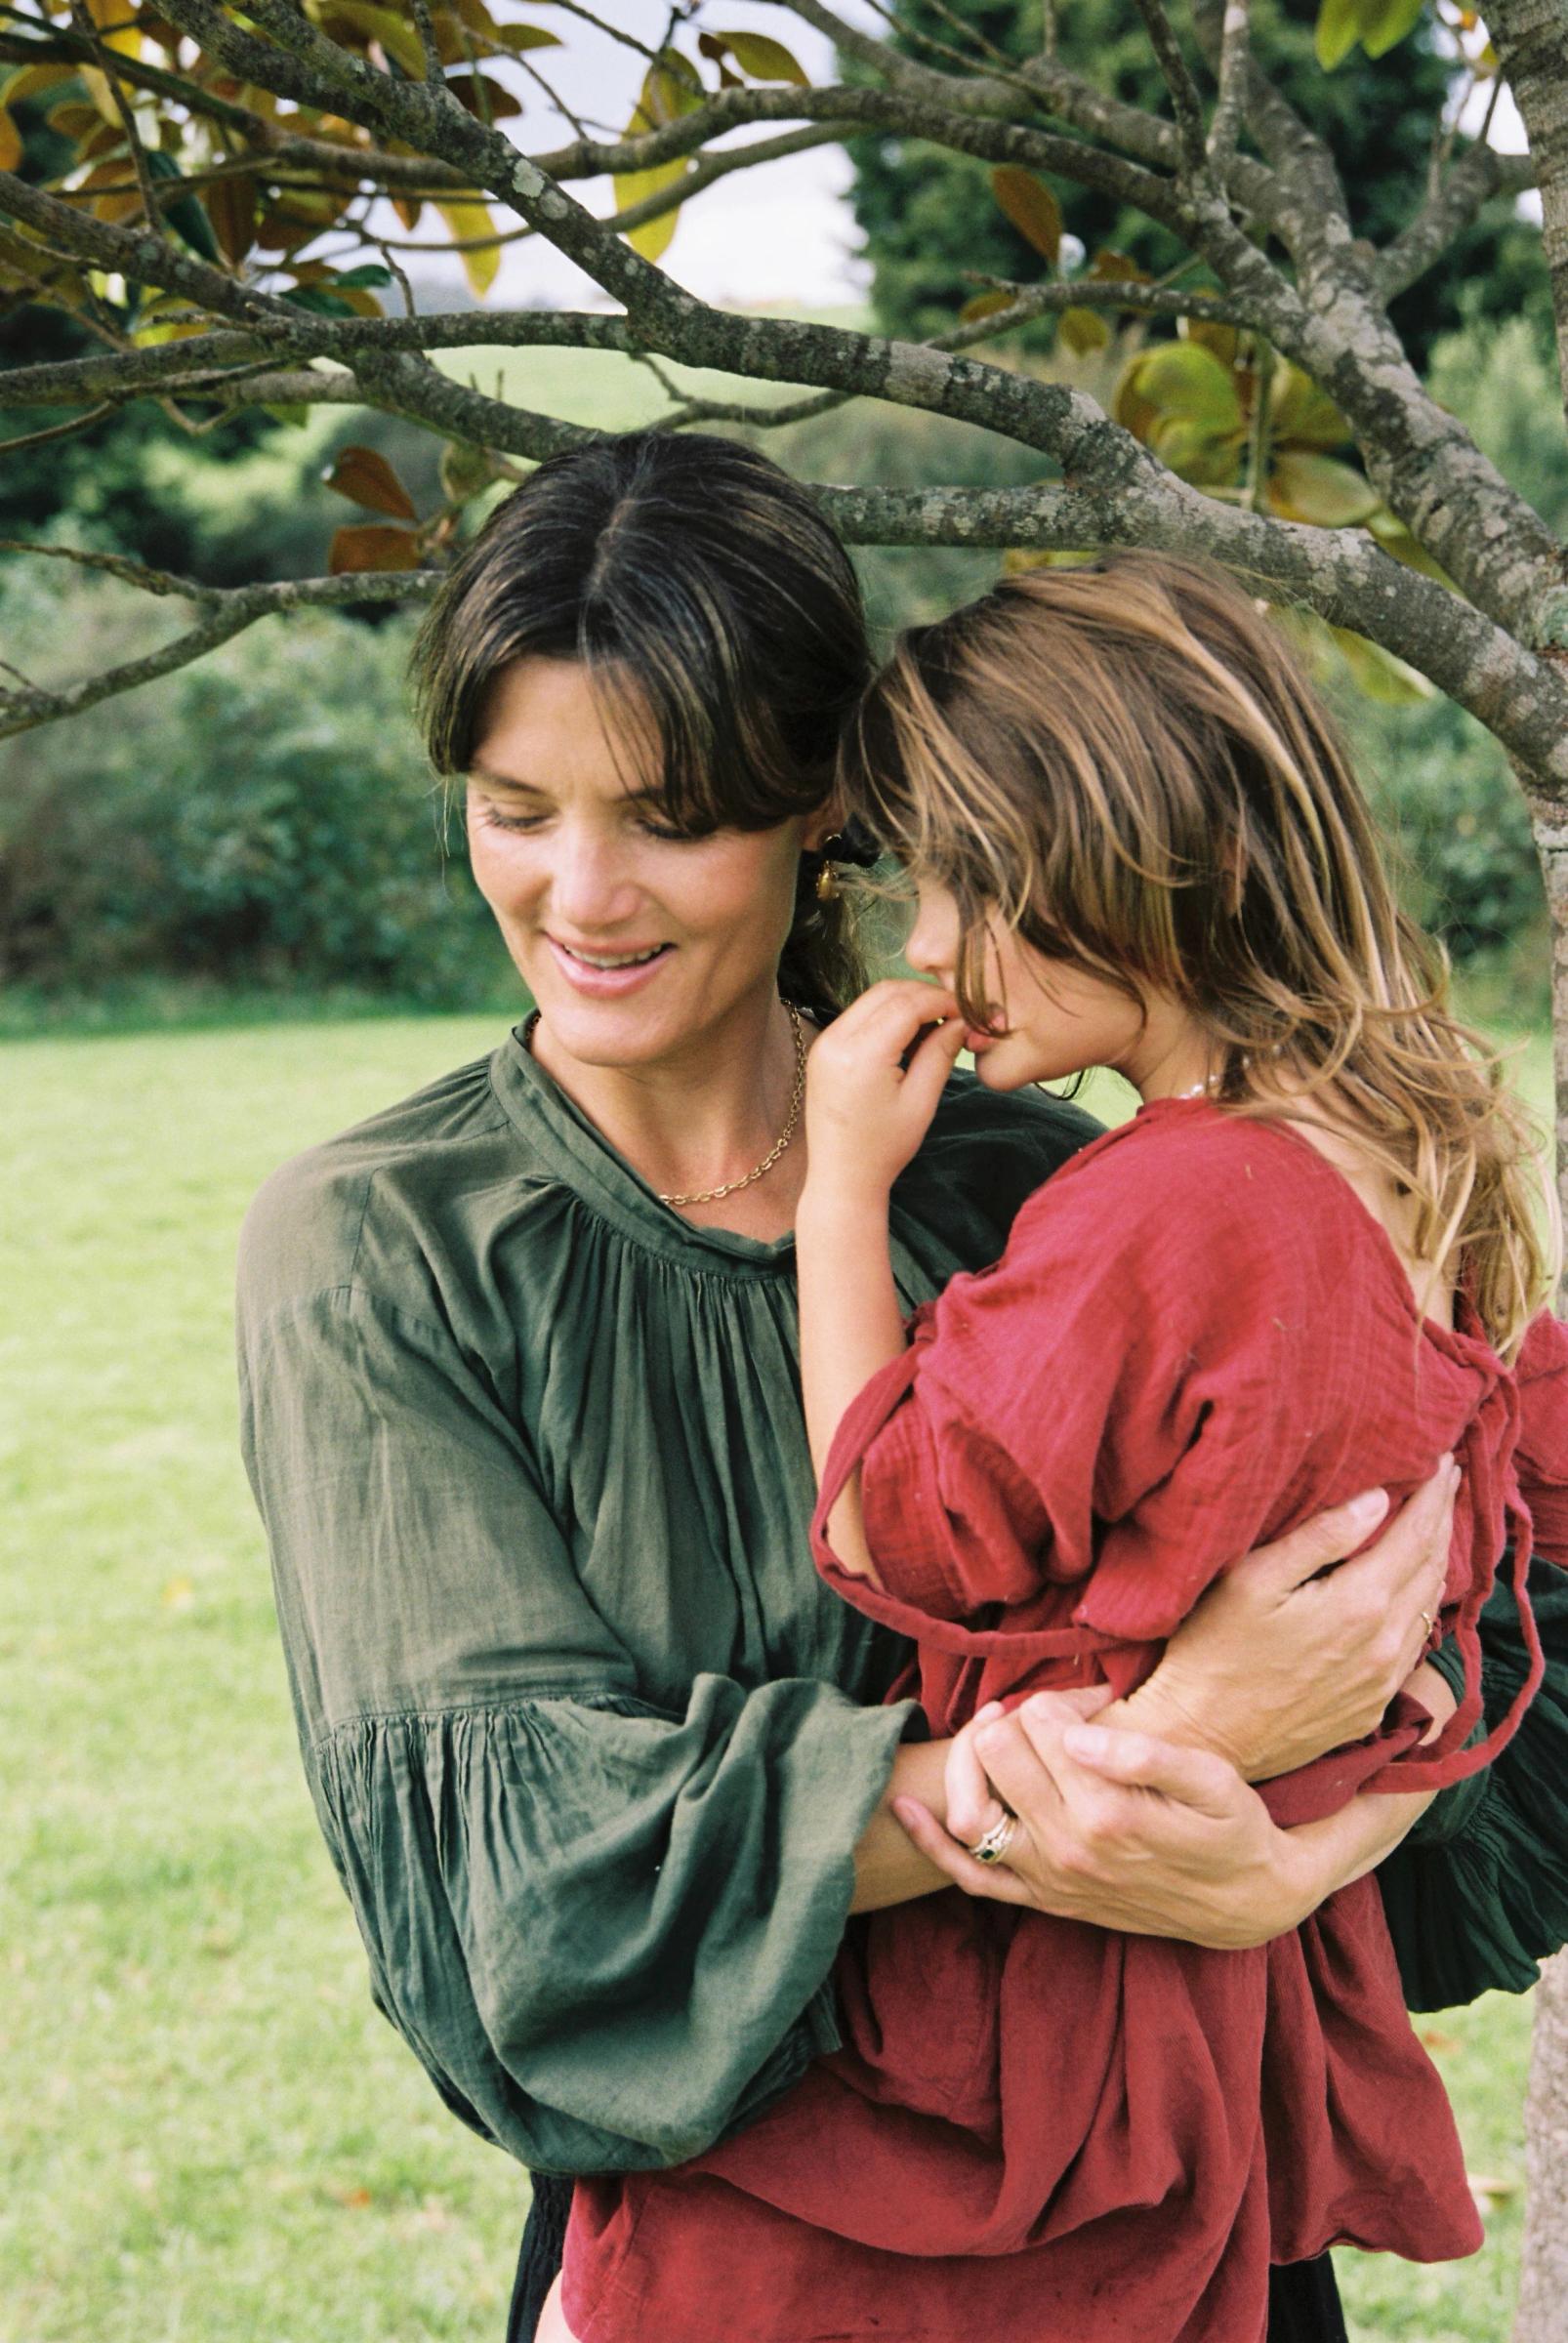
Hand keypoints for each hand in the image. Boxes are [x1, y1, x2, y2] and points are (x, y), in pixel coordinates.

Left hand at [803, 979, 967, 1201]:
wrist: (841, 1177)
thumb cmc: (884, 1148)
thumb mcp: (921, 1102)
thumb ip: (941, 1053)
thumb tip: (962, 1021)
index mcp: (860, 1055)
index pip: (907, 1004)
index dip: (941, 1001)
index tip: (966, 1011)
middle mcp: (835, 1042)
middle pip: (887, 992)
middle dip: (924, 996)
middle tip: (953, 1015)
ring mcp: (824, 1044)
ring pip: (871, 999)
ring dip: (905, 1003)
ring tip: (934, 1027)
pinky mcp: (822, 1050)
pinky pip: (859, 1016)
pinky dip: (886, 1016)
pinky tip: (908, 1036)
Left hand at [897, 1689, 1316, 1948]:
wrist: (1246, 1904)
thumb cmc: (1233, 1828)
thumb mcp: (1212, 1781)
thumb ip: (1144, 1753)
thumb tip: (1076, 1732)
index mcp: (1106, 1813)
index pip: (1038, 1724)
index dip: (1061, 1698)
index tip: (1094, 1703)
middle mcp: (1066, 1851)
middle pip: (994, 1753)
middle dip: (1018, 1720)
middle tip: (1053, 1716)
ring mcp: (1049, 1880)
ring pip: (968, 1810)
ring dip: (971, 1762)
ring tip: (1003, 1736)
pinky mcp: (1043, 1900)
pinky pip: (970, 1878)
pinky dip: (932, 1842)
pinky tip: (908, 1808)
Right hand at [1108, 1462, 1459, 1781]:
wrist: (1202, 1739)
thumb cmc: (1212, 1651)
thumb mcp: (1250, 1580)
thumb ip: (1317, 1538)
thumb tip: (1376, 1500)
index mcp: (1357, 1605)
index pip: (1415, 1536)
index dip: (1433, 1495)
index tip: (1445, 1458)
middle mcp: (1384, 1646)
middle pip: (1432, 1568)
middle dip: (1442, 1519)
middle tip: (1448, 1480)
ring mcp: (1382, 1681)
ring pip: (1429, 1608)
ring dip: (1437, 1561)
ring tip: (1435, 1525)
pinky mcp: (1371, 1706)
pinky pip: (1413, 1645)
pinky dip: (1420, 1605)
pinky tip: (1410, 1589)